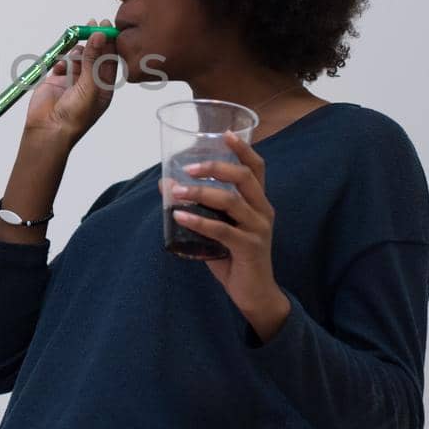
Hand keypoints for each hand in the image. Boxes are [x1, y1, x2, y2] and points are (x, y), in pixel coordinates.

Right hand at [23, 17, 118, 144]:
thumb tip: (99, 35)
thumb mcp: (89, 86)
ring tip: (74, 52)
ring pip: (78, 57)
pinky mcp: (56, 80)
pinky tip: (60, 67)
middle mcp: (90, 83)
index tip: (107, 25)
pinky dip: (61, 61)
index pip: (110, 60)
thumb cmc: (75, 116)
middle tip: (91, 23)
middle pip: (94, 56)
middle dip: (93, 40)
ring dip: (76, 52)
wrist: (48, 130)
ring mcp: (72, 81)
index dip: (109, 42)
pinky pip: (61, 63)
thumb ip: (94, 60)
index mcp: (104, 87)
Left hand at [170, 131, 290, 338]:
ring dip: (200, 193)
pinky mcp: (250, 248)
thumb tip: (165, 186)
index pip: (257, 168)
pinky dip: (199, 221)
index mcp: (258, 203)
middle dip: (215, 167)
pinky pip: (222, 230)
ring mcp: (259, 229)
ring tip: (176, 193)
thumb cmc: (235, 258)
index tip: (226, 133)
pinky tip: (180, 217)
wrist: (255, 294)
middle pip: (245, 177)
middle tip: (188, 168)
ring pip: (232, 201)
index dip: (244, 149)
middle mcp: (263, 211)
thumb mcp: (217, 229)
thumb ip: (198, 209)